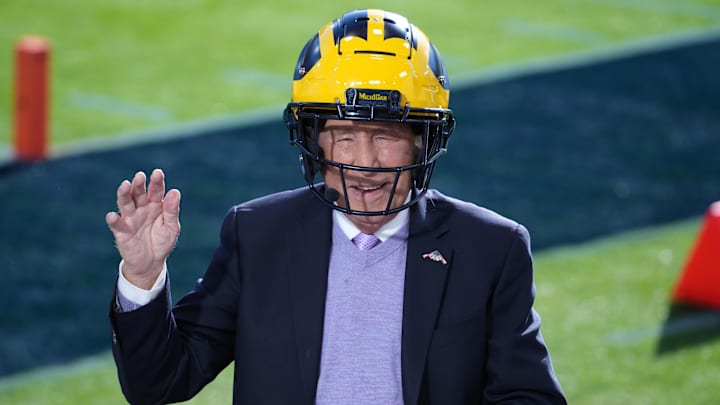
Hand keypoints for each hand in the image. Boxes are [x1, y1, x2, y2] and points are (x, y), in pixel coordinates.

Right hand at [106, 169, 180, 289]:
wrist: (152, 263)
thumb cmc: (162, 242)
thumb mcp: (172, 227)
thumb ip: (172, 210)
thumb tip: (175, 192)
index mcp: (155, 205)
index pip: (156, 191)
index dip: (156, 182)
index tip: (157, 173)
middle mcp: (141, 208)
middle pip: (138, 193)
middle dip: (139, 184)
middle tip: (140, 176)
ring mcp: (130, 218)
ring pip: (125, 203)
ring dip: (124, 194)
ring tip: (125, 185)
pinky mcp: (122, 231)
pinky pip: (116, 224)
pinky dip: (113, 219)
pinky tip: (113, 216)